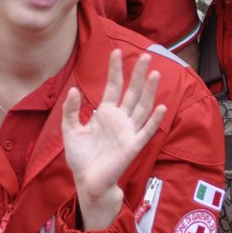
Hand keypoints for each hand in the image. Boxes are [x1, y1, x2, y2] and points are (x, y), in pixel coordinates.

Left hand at [62, 51, 166, 229]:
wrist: (87, 180)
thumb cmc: (81, 157)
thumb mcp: (70, 131)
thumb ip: (71, 111)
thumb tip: (73, 90)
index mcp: (105, 113)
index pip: (113, 86)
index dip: (115, 70)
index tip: (116, 52)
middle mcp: (120, 118)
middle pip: (132, 92)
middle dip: (138, 74)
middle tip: (146, 55)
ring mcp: (128, 131)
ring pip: (142, 107)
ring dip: (149, 91)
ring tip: (155, 74)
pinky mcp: (133, 146)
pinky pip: (146, 131)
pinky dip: (154, 120)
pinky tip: (160, 107)